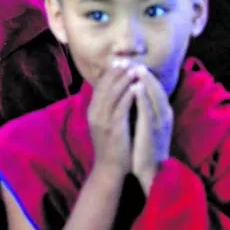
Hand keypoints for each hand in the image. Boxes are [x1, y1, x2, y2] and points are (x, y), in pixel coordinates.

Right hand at [87, 59, 139, 175]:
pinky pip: (120, 107)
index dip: (110, 73)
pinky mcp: (113, 128)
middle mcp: (95, 113)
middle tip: (128, 60)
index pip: (100, 85)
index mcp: (93, 111)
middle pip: (105, 86)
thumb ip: (108, 107)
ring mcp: (103, 121)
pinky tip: (136, 87)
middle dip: (117, 72)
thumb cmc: (112, 146)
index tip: (121, 62)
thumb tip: (116, 90)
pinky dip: (128, 96)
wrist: (110, 169)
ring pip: (112, 94)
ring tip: (134, 69)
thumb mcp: (105, 123)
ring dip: (123, 80)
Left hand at [131, 66, 173, 195]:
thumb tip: (137, 95)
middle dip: (147, 74)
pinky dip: (143, 97)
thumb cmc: (147, 148)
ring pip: (155, 96)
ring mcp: (160, 122)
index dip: (147, 76)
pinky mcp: (152, 130)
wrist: (151, 171)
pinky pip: (148, 110)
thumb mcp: (148, 125)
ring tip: (136, 67)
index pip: (156, 89)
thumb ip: (145, 110)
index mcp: (163, 113)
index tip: (136, 63)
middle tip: (136, 60)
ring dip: (146, 81)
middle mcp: (164, 115)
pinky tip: (136, 87)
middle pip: (157, 89)